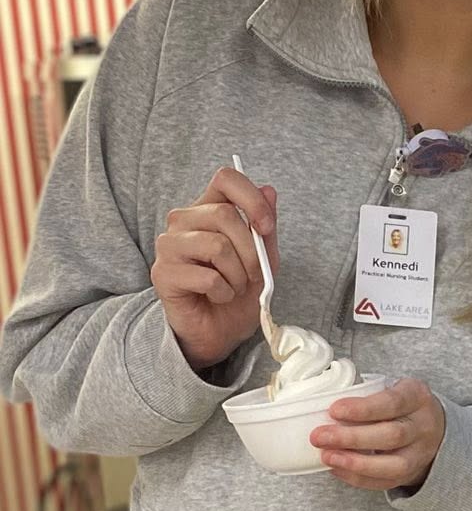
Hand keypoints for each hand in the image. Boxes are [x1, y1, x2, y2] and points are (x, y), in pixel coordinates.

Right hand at [152, 165, 280, 371]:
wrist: (218, 332)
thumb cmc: (238, 292)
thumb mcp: (263, 260)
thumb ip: (265, 228)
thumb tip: (270, 190)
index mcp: (208, 209)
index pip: (226, 178)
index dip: (252, 198)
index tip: (266, 227)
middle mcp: (183, 220)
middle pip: (225, 214)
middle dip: (251, 252)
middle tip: (252, 275)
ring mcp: (169, 245)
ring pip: (217, 246)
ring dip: (237, 275)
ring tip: (232, 287)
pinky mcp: (162, 273)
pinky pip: (208, 278)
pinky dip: (223, 293)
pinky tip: (216, 297)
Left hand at [311, 377, 445, 490]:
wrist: (431, 427)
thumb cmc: (399, 405)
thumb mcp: (390, 388)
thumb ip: (364, 395)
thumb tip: (321, 406)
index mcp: (417, 397)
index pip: (392, 402)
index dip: (362, 409)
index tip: (334, 410)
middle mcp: (423, 426)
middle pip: (392, 436)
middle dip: (352, 438)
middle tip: (319, 437)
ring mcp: (420, 453)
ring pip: (393, 465)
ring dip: (356, 463)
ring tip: (327, 457)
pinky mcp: (411, 474)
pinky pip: (386, 482)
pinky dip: (358, 478)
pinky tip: (337, 469)